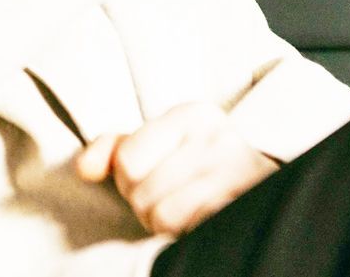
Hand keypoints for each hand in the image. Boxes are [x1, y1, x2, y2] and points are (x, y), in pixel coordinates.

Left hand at [74, 103, 278, 235]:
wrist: (265, 180)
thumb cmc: (198, 161)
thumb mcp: (158, 142)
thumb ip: (114, 149)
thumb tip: (84, 169)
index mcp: (190, 115)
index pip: (127, 160)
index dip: (128, 180)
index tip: (149, 178)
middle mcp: (215, 136)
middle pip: (142, 191)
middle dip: (146, 205)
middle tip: (168, 200)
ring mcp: (235, 171)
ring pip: (164, 215)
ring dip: (164, 224)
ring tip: (182, 213)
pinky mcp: (245, 204)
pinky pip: (192, 229)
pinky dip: (187, 233)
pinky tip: (199, 222)